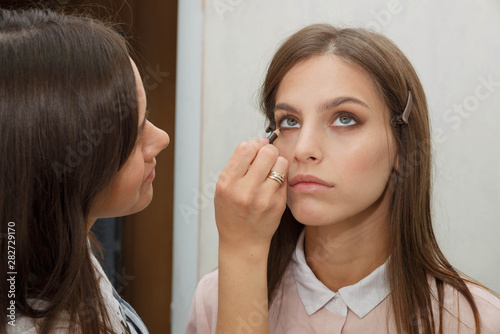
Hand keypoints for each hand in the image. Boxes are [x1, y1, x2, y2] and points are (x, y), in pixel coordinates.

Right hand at [215, 138, 288, 253]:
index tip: (257, 147)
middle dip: (268, 151)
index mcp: (227, 183)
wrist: (242, 242)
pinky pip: (285, 179)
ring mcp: (263, 198)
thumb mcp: (223, 188)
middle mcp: (245, 191)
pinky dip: (281, 178)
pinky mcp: (278, 205)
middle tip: (266, 158)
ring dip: (277, 164)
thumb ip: (238, 166)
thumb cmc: (231, 212)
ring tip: (270, 172)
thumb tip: (260, 142)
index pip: (246, 149)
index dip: (254, 143)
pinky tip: (273, 186)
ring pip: (281, 163)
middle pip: (267, 152)